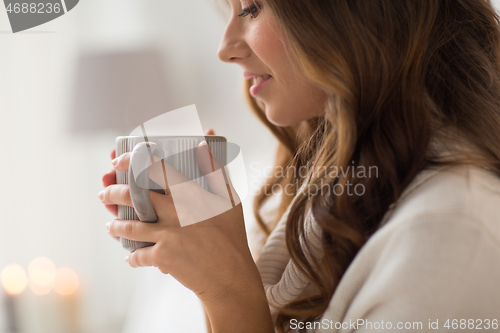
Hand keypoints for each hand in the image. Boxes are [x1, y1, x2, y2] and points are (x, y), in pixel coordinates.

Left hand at [98, 128, 273, 331]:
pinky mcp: (162, 257)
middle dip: (113, 192)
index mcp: (190, 194)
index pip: (155, 168)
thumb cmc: (232, 236)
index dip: (133, 161)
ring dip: (115, 225)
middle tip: (106, 193)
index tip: (120, 160)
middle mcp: (175, 211)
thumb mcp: (229, 199)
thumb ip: (214, 170)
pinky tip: (129, 257)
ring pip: (128, 226)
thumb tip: (204, 144)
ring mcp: (166, 234)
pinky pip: (137, 255)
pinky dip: (131, 257)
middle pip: (133, 196)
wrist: (230, 275)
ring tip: (110, 225)